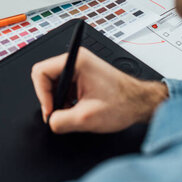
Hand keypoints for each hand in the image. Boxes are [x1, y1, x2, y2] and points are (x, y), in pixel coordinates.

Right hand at [31, 47, 167, 133]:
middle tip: (59, 113)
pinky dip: (65, 100)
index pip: (41, 72)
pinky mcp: (82, 75)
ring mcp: (80, 67)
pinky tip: (76, 109)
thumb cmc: (123, 103)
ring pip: (53, 83)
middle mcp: (77, 60)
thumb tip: (50, 121)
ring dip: (58, 100)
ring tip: (72, 112)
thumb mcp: (87, 118)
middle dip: (50, 98)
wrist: (141, 103)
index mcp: (77, 61)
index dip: (42, 95)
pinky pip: (63, 86)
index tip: (50, 111)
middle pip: (45, 77)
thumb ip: (62, 121)